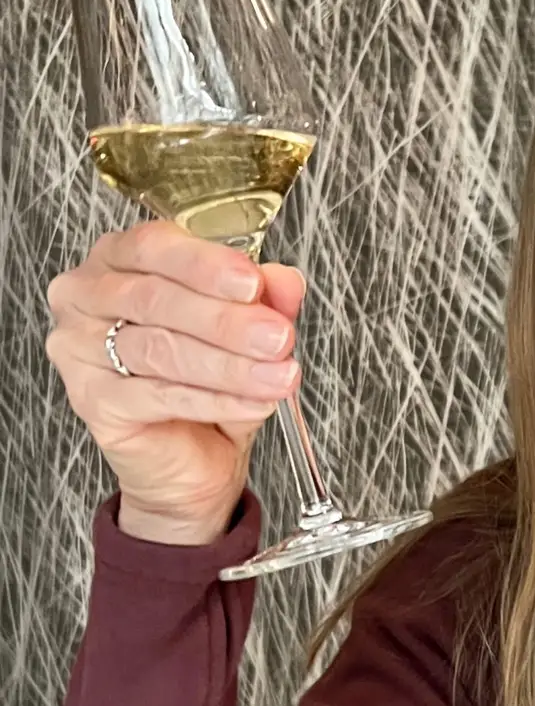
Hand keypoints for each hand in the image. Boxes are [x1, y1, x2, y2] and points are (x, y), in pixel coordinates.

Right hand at [46, 221, 305, 545]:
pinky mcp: (90, 400)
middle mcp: (87, 296)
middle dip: (227, 321)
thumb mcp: (247, 334)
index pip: (154, 247)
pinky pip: (157, 396)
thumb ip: (265, 300)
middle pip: (156, 299)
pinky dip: (214, 400)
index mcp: (118, 259)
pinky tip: (252, 403)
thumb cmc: (205, 384)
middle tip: (277, 338)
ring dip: (228, 365)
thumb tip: (284, 280)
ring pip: (159, 349)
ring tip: (277, 377)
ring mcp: (78, 348)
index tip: (253, 284)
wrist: (190, 459)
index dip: (206, 265)